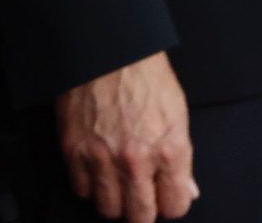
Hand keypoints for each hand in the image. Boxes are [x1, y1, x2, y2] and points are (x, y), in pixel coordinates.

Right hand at [57, 52, 194, 222]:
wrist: (111, 55)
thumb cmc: (149, 81)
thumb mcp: (178, 116)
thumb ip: (182, 159)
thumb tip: (187, 191)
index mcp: (169, 150)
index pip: (175, 205)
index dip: (172, 204)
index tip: (167, 198)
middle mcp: (136, 161)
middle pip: (139, 216)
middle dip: (144, 212)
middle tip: (143, 200)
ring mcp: (102, 159)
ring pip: (108, 209)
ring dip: (116, 202)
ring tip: (121, 185)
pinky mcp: (74, 154)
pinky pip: (82, 191)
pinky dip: (91, 186)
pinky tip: (100, 171)